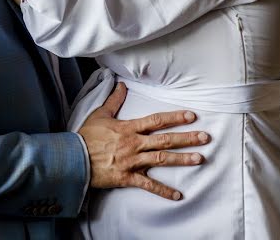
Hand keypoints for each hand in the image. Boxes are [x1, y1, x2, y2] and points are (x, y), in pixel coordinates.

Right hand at [78, 83, 209, 200]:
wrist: (74, 158)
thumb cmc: (86, 136)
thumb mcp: (100, 114)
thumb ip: (113, 100)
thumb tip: (121, 85)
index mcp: (128, 128)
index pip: (156, 120)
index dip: (175, 117)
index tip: (191, 115)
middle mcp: (134, 144)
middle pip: (165, 140)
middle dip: (187, 138)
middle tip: (205, 137)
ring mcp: (132, 161)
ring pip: (161, 159)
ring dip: (182, 159)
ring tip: (200, 158)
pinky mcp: (127, 177)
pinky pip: (148, 185)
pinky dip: (163, 191)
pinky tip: (178, 195)